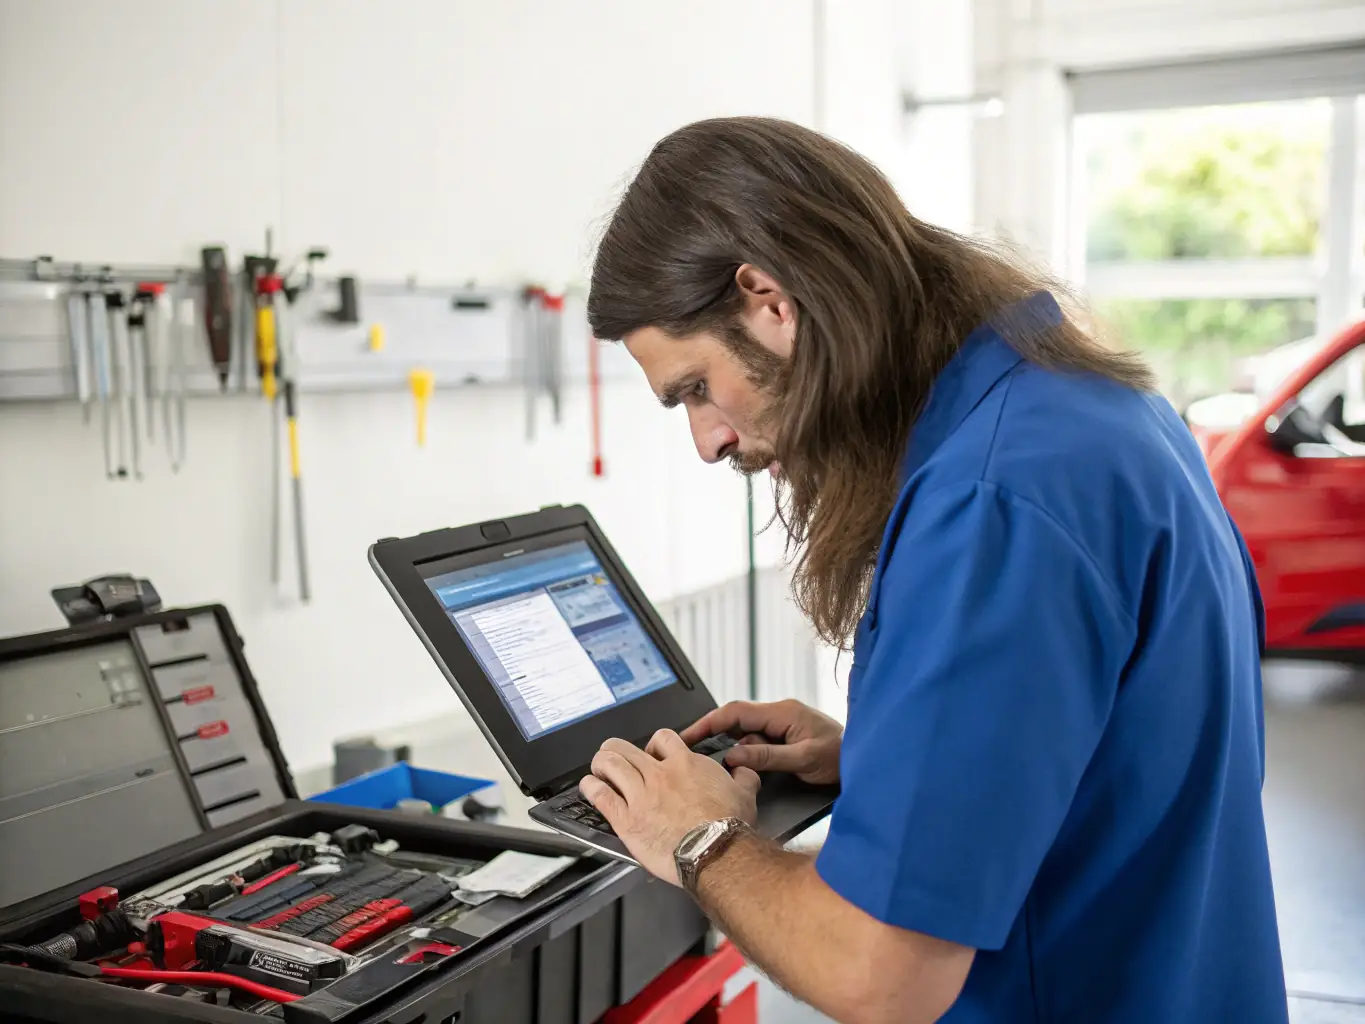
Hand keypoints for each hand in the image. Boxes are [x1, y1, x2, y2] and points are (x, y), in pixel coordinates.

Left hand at [579, 730, 759, 884]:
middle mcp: (660, 774)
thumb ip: (742, 777)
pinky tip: (588, 786)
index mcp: (686, 765)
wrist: (716, 851)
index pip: (662, 738)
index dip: (653, 743)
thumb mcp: (745, 794)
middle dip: (616, 749)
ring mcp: (641, 795)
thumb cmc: (729, 828)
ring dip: (600, 763)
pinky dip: (591, 787)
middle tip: (614, 755)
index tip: (651, 752)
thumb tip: (744, 771)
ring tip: (598, 767)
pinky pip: (601, 795)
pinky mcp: (627, 818)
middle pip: (626, 747)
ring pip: (610, 764)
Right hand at [680, 699, 842, 784]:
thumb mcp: (803, 759)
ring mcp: (781, 725)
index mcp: (782, 712)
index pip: (736, 712)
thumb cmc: (840, 755)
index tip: (688, 735)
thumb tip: (734, 755)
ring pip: (745, 733)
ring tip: (713, 766)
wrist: (867, 759)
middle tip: (690, 751)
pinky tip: (740, 768)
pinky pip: (757, 741)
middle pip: (736, 719)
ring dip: (730, 747)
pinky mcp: (784, 736)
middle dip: (712, 733)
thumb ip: (768, 757)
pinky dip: (745, 753)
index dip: (709, 722)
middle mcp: (779, 714)